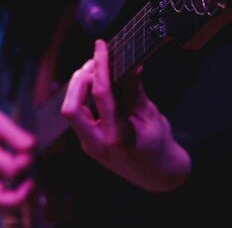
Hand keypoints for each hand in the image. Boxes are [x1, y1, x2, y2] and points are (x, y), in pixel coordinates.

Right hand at [0, 103, 36, 211]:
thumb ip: (16, 135)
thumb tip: (32, 149)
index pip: (10, 170)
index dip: (25, 163)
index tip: (29, 152)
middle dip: (18, 198)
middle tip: (31, 182)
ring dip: (14, 202)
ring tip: (28, 187)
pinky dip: (9, 199)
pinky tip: (21, 186)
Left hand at [61, 39, 190, 191]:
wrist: (159, 176)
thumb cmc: (160, 149)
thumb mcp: (152, 117)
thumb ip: (136, 92)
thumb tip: (130, 66)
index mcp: (118, 137)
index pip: (102, 95)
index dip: (100, 66)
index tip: (101, 47)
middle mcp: (98, 144)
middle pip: (71, 107)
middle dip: (79, 79)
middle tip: (95, 61)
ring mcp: (91, 146)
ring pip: (71, 111)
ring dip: (79, 88)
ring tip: (96, 71)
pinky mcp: (90, 143)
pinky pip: (79, 116)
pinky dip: (84, 97)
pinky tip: (96, 86)